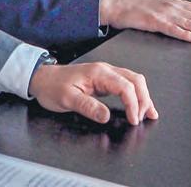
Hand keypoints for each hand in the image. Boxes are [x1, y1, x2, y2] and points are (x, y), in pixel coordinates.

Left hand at [28, 62, 157, 125]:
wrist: (41, 79)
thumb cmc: (52, 86)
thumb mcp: (66, 99)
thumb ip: (87, 107)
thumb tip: (106, 116)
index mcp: (98, 72)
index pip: (125, 86)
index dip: (133, 103)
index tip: (133, 120)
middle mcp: (105, 70)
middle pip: (135, 80)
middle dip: (144, 99)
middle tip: (143, 118)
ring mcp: (105, 74)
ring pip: (133, 81)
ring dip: (143, 96)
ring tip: (149, 114)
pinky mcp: (104, 81)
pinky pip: (127, 85)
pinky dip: (137, 95)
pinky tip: (141, 106)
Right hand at [99, 0, 190, 42]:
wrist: (115, 5)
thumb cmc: (135, 6)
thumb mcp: (160, 1)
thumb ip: (180, 6)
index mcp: (174, 3)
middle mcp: (172, 7)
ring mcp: (163, 14)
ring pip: (190, 24)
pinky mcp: (154, 22)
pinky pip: (173, 30)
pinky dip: (186, 34)